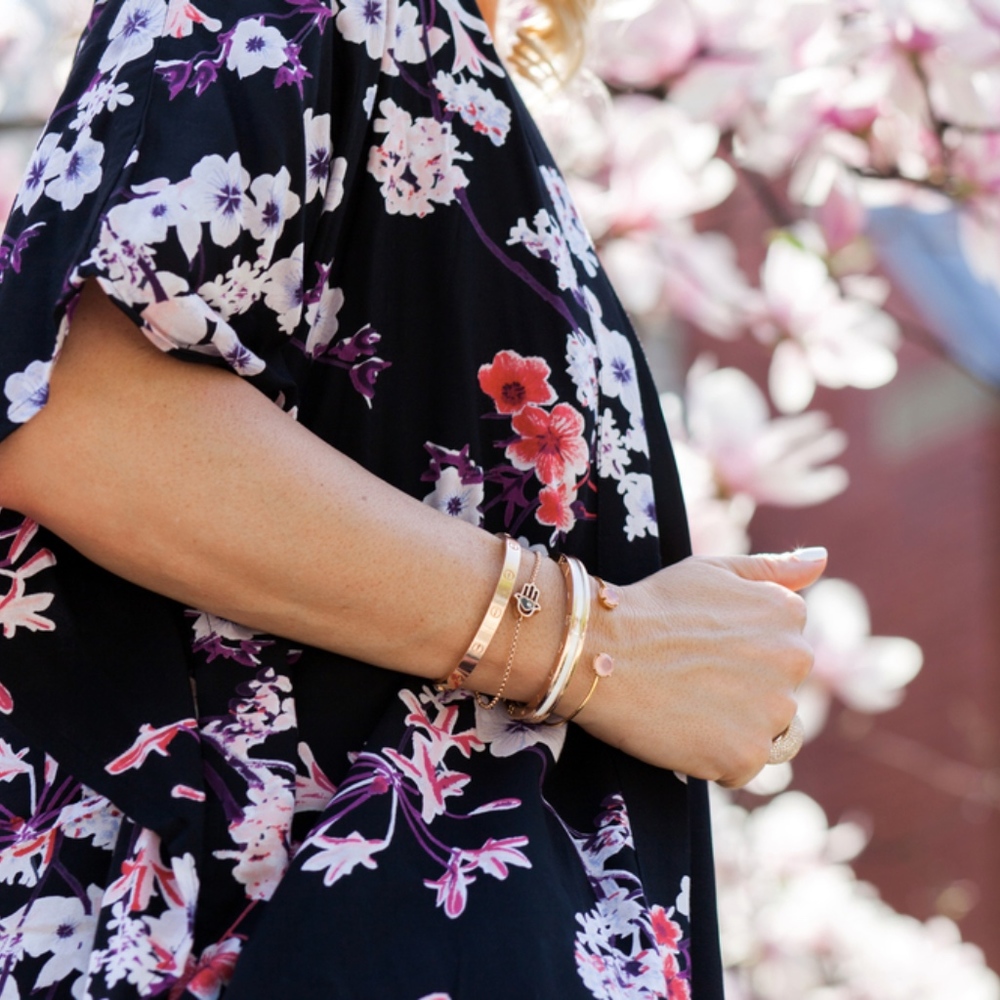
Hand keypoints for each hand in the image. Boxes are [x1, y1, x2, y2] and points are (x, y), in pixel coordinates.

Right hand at [574, 548, 826, 786]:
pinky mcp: (747, 755)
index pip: (783, 649)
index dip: (739, 653)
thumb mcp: (711, 570)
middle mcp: (795, 661)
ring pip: (766, 731)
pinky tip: (682, 731)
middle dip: (744, 691)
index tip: (703, 649)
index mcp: (788, 614)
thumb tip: (822, 559)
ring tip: (686, 705)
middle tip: (690, 679)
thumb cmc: (650, 605)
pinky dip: (715, 757)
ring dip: (734, 726)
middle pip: (778, 691)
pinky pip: (742, 766)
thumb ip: (772, 569)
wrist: (599, 650)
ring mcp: (774, 712)